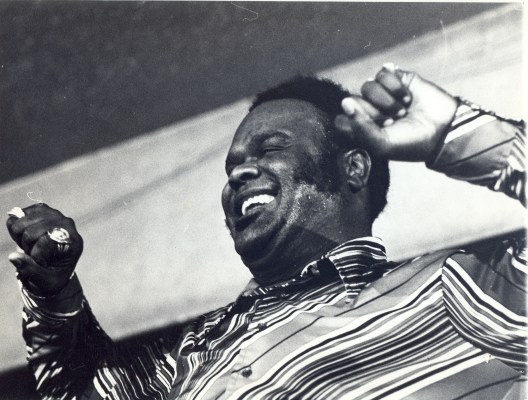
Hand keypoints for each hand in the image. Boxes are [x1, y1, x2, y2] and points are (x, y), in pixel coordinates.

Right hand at [6, 204, 82, 295]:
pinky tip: (25, 235)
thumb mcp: (44, 280)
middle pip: (31, 232)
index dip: (36, 254)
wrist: (53, 266)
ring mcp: (55, 214)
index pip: (46, 241)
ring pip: (22, 222)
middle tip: (35, 253)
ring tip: (32, 244)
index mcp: (73, 242)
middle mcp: (67, 225)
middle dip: (27, 246)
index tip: (42, 262)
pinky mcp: (43, 209)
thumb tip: (13, 256)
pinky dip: (16, 226)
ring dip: (21, 236)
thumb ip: (30, 269)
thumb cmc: (52, 275)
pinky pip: (19, 214)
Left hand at [335, 64, 457, 160]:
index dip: (354, 123)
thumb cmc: (411, 143)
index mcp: (361, 129)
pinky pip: (382, 74)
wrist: (444, 129)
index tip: (375, 131)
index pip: (340, 120)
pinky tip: (407, 97)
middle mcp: (368, 111)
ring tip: (403, 111)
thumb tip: (345, 102)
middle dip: (374, 112)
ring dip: (387, 101)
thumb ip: (360, 127)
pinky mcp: (396, 79)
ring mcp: (381, 94)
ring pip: (367, 86)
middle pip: (353, 101)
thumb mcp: (382, 144)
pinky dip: (395, 86)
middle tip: (392, 122)